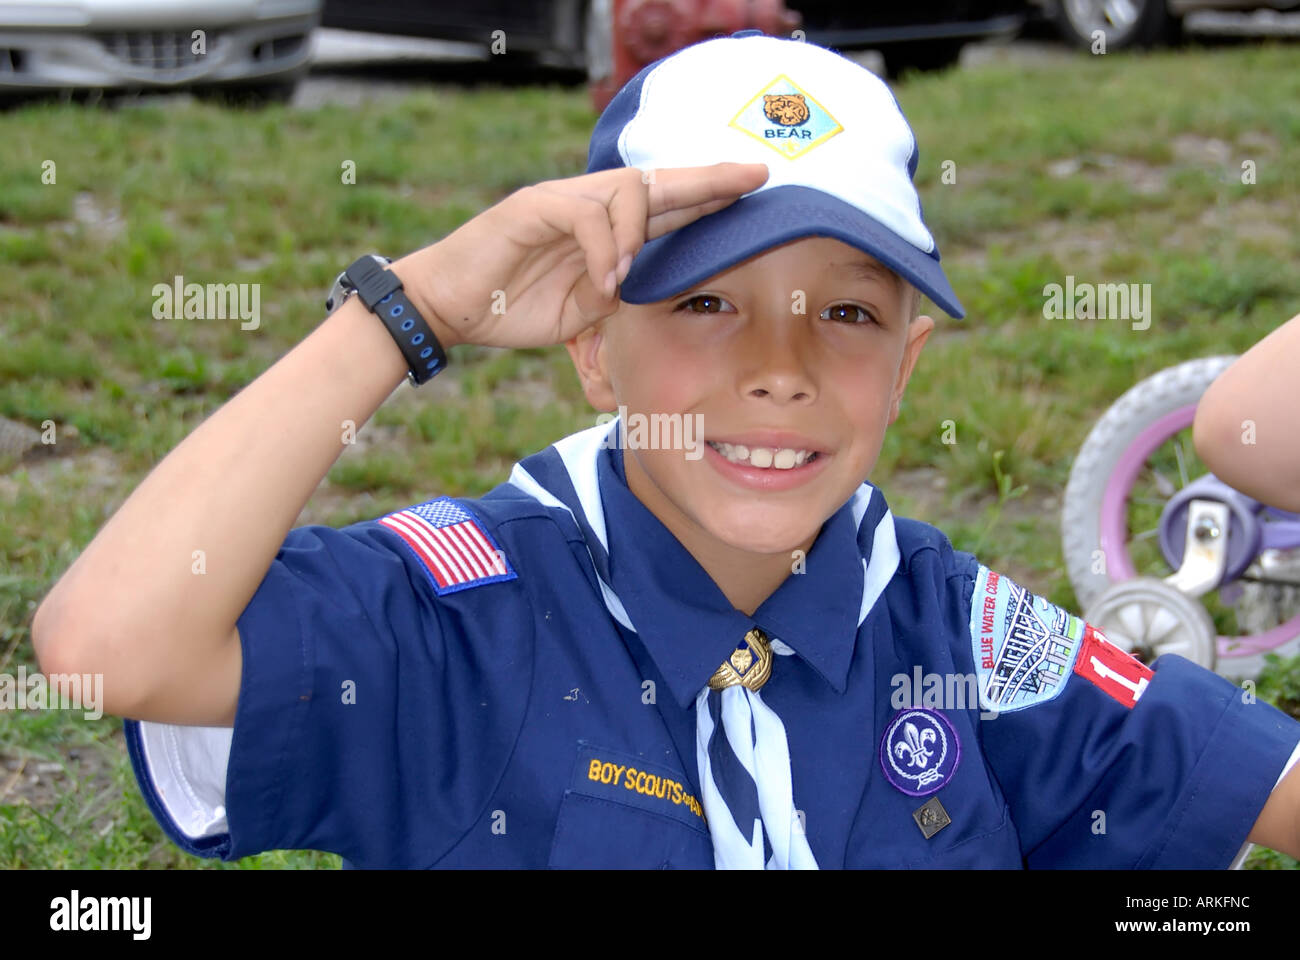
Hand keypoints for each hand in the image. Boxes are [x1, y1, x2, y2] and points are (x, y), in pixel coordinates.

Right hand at [390, 162, 769, 349]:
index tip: (752, 195)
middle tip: (753, 176)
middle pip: (656, 184)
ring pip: (622, 192)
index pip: (664, 208)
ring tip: (629, 276)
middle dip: (707, 180)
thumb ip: (617, 295)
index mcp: (604, 231)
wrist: (448, 307)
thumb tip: (648, 290)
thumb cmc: (511, 306)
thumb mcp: (581, 311)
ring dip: (638, 233)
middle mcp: (587, 206)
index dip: (707, 200)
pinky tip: (605, 279)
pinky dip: (601, 249)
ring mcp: (559, 201)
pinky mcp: (530, 208)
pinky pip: (583, 216)